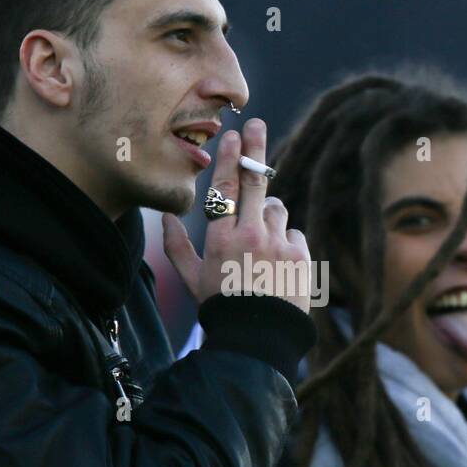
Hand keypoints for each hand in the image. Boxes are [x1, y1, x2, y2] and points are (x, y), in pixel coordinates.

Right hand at [162, 119, 312, 314]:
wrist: (257, 341)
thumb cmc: (220, 308)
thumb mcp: (192, 279)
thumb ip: (176, 246)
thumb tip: (166, 216)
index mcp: (221, 239)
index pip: (225, 188)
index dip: (230, 158)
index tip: (233, 136)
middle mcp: (251, 236)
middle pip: (255, 181)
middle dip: (255, 149)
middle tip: (256, 124)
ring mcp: (278, 245)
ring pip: (278, 210)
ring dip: (270, 217)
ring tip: (261, 246)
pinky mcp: (301, 256)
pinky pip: (295, 234)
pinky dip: (287, 243)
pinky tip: (277, 266)